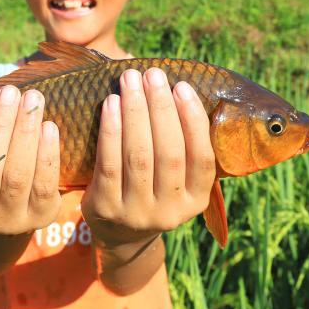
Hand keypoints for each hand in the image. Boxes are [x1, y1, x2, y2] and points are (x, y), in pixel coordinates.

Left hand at [82, 67, 216, 250]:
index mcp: (196, 201)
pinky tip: (111, 104)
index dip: (193, 120)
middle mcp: (171, 212)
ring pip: (139, 156)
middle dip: (160, 108)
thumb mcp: (176, 180)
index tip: (182, 86)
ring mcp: (138, 213)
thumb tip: (177, 87)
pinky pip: (109, 164)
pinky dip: (111, 130)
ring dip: (135, 113)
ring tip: (130, 81)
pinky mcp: (107, 209)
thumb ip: (182, 145)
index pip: (201, 158)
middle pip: (168, 153)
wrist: (119, 233)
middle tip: (152, 74)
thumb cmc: (152, 188)